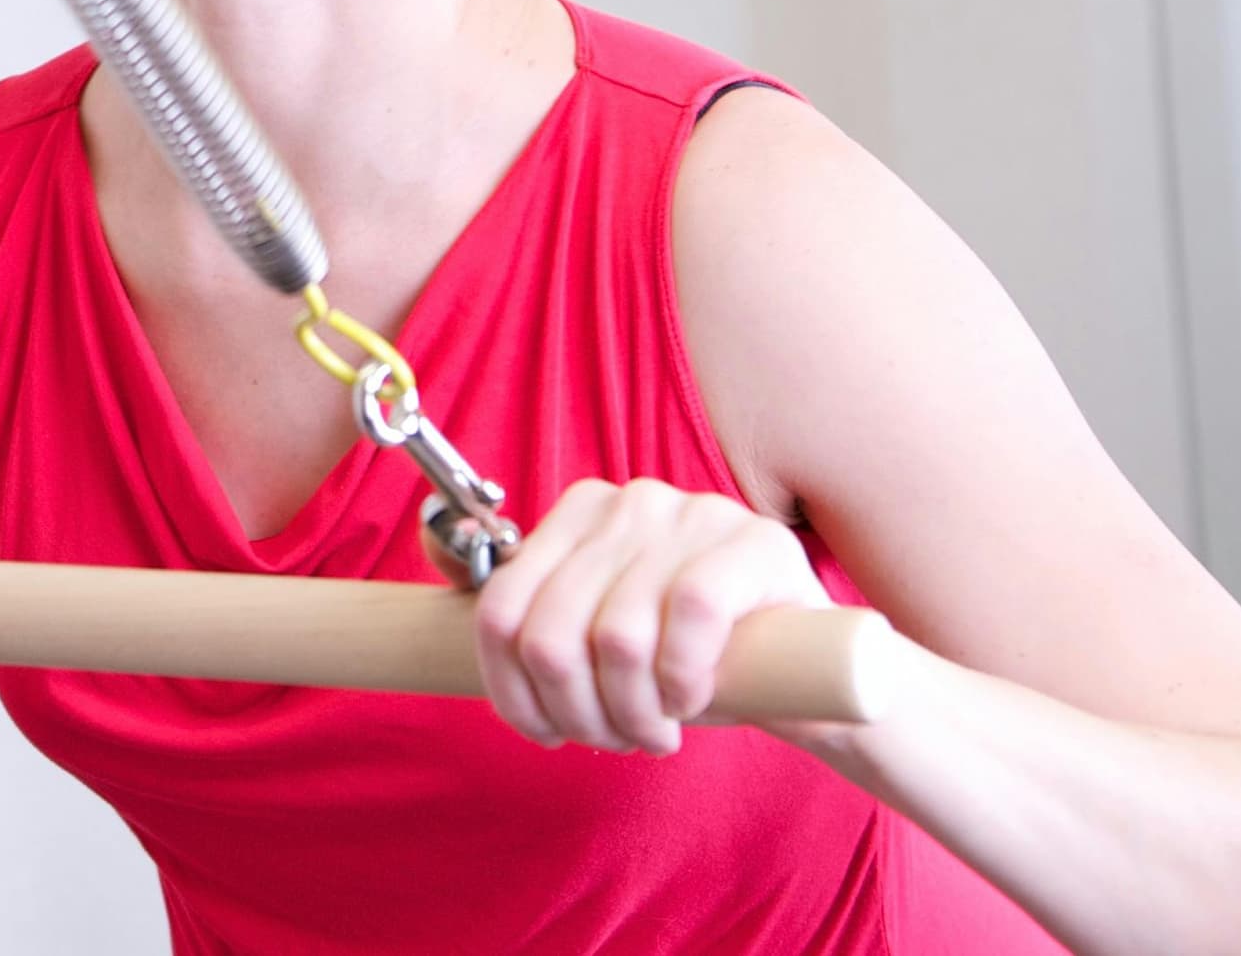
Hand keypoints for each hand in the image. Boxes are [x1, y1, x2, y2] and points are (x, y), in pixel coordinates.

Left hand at [458, 475, 827, 752]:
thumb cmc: (687, 654)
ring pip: (617, 637)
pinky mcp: (755, 544)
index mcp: (579, 513)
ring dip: (632, 713)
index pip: (500, 607)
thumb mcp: (598, 634)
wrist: (808, 669)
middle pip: (552, 633)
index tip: (547, 732)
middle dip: (577, 712)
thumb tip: (432, 557)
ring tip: (657, 730)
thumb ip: (527, 604)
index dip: (512, 690)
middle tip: (615, 740)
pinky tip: (694, 700)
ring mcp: (693, 514)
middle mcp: (627, 500)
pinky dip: (683, 681)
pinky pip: (690, 620)